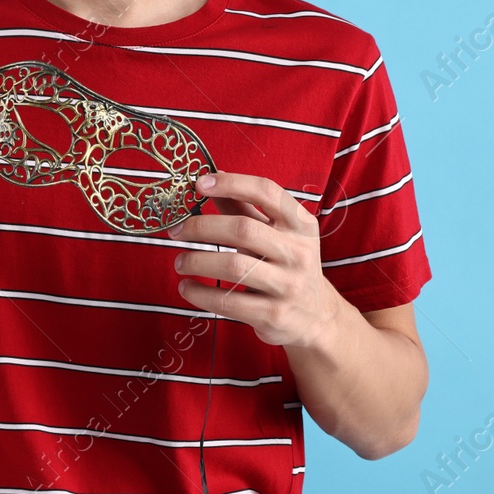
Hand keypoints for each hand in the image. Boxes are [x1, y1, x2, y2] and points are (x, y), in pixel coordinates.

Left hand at [166, 172, 342, 349]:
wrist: (317, 316)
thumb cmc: (288, 265)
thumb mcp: (277, 233)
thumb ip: (245, 207)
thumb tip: (213, 176)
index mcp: (300, 224)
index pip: (266, 192)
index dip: (232, 183)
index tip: (200, 183)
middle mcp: (298, 252)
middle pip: (242, 229)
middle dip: (202, 227)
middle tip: (177, 230)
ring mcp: (288, 285)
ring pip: (233, 266)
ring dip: (196, 261)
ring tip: (180, 262)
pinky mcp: (273, 315)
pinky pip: (228, 301)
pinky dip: (200, 293)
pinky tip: (187, 288)